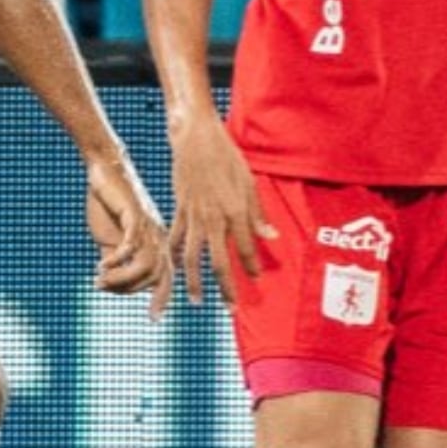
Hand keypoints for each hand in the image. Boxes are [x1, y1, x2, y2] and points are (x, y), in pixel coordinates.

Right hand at [88, 149, 171, 318]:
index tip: (152, 319)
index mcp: (157, 244)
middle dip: (132, 290)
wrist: (104, 171)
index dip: (163, 300)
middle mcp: (157, 236)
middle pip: (158, 277)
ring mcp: (147, 226)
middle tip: (103, 288)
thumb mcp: (110, 239)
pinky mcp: (134, 215)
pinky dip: (116, 261)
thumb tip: (110, 284)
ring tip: (101, 280)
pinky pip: (131, 246)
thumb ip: (115, 262)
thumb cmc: (108, 205)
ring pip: (147, 266)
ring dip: (122, 279)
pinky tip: (100, 266)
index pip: (167, 279)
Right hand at [167, 111, 275, 305]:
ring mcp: (193, 216)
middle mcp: (212, 219)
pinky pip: (176, 239)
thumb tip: (271, 237)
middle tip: (230, 308)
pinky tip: (177, 270)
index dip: (251, 266)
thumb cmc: (226, 156)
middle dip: (225, 288)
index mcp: (234, 211)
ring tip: (197, 300)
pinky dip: (175, 257)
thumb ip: (257, 214)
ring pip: (192, 257)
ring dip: (195, 282)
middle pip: (218, 262)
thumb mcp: (248, 182)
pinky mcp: (179, 210)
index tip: (257, 279)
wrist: (194, 139)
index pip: (245, 248)